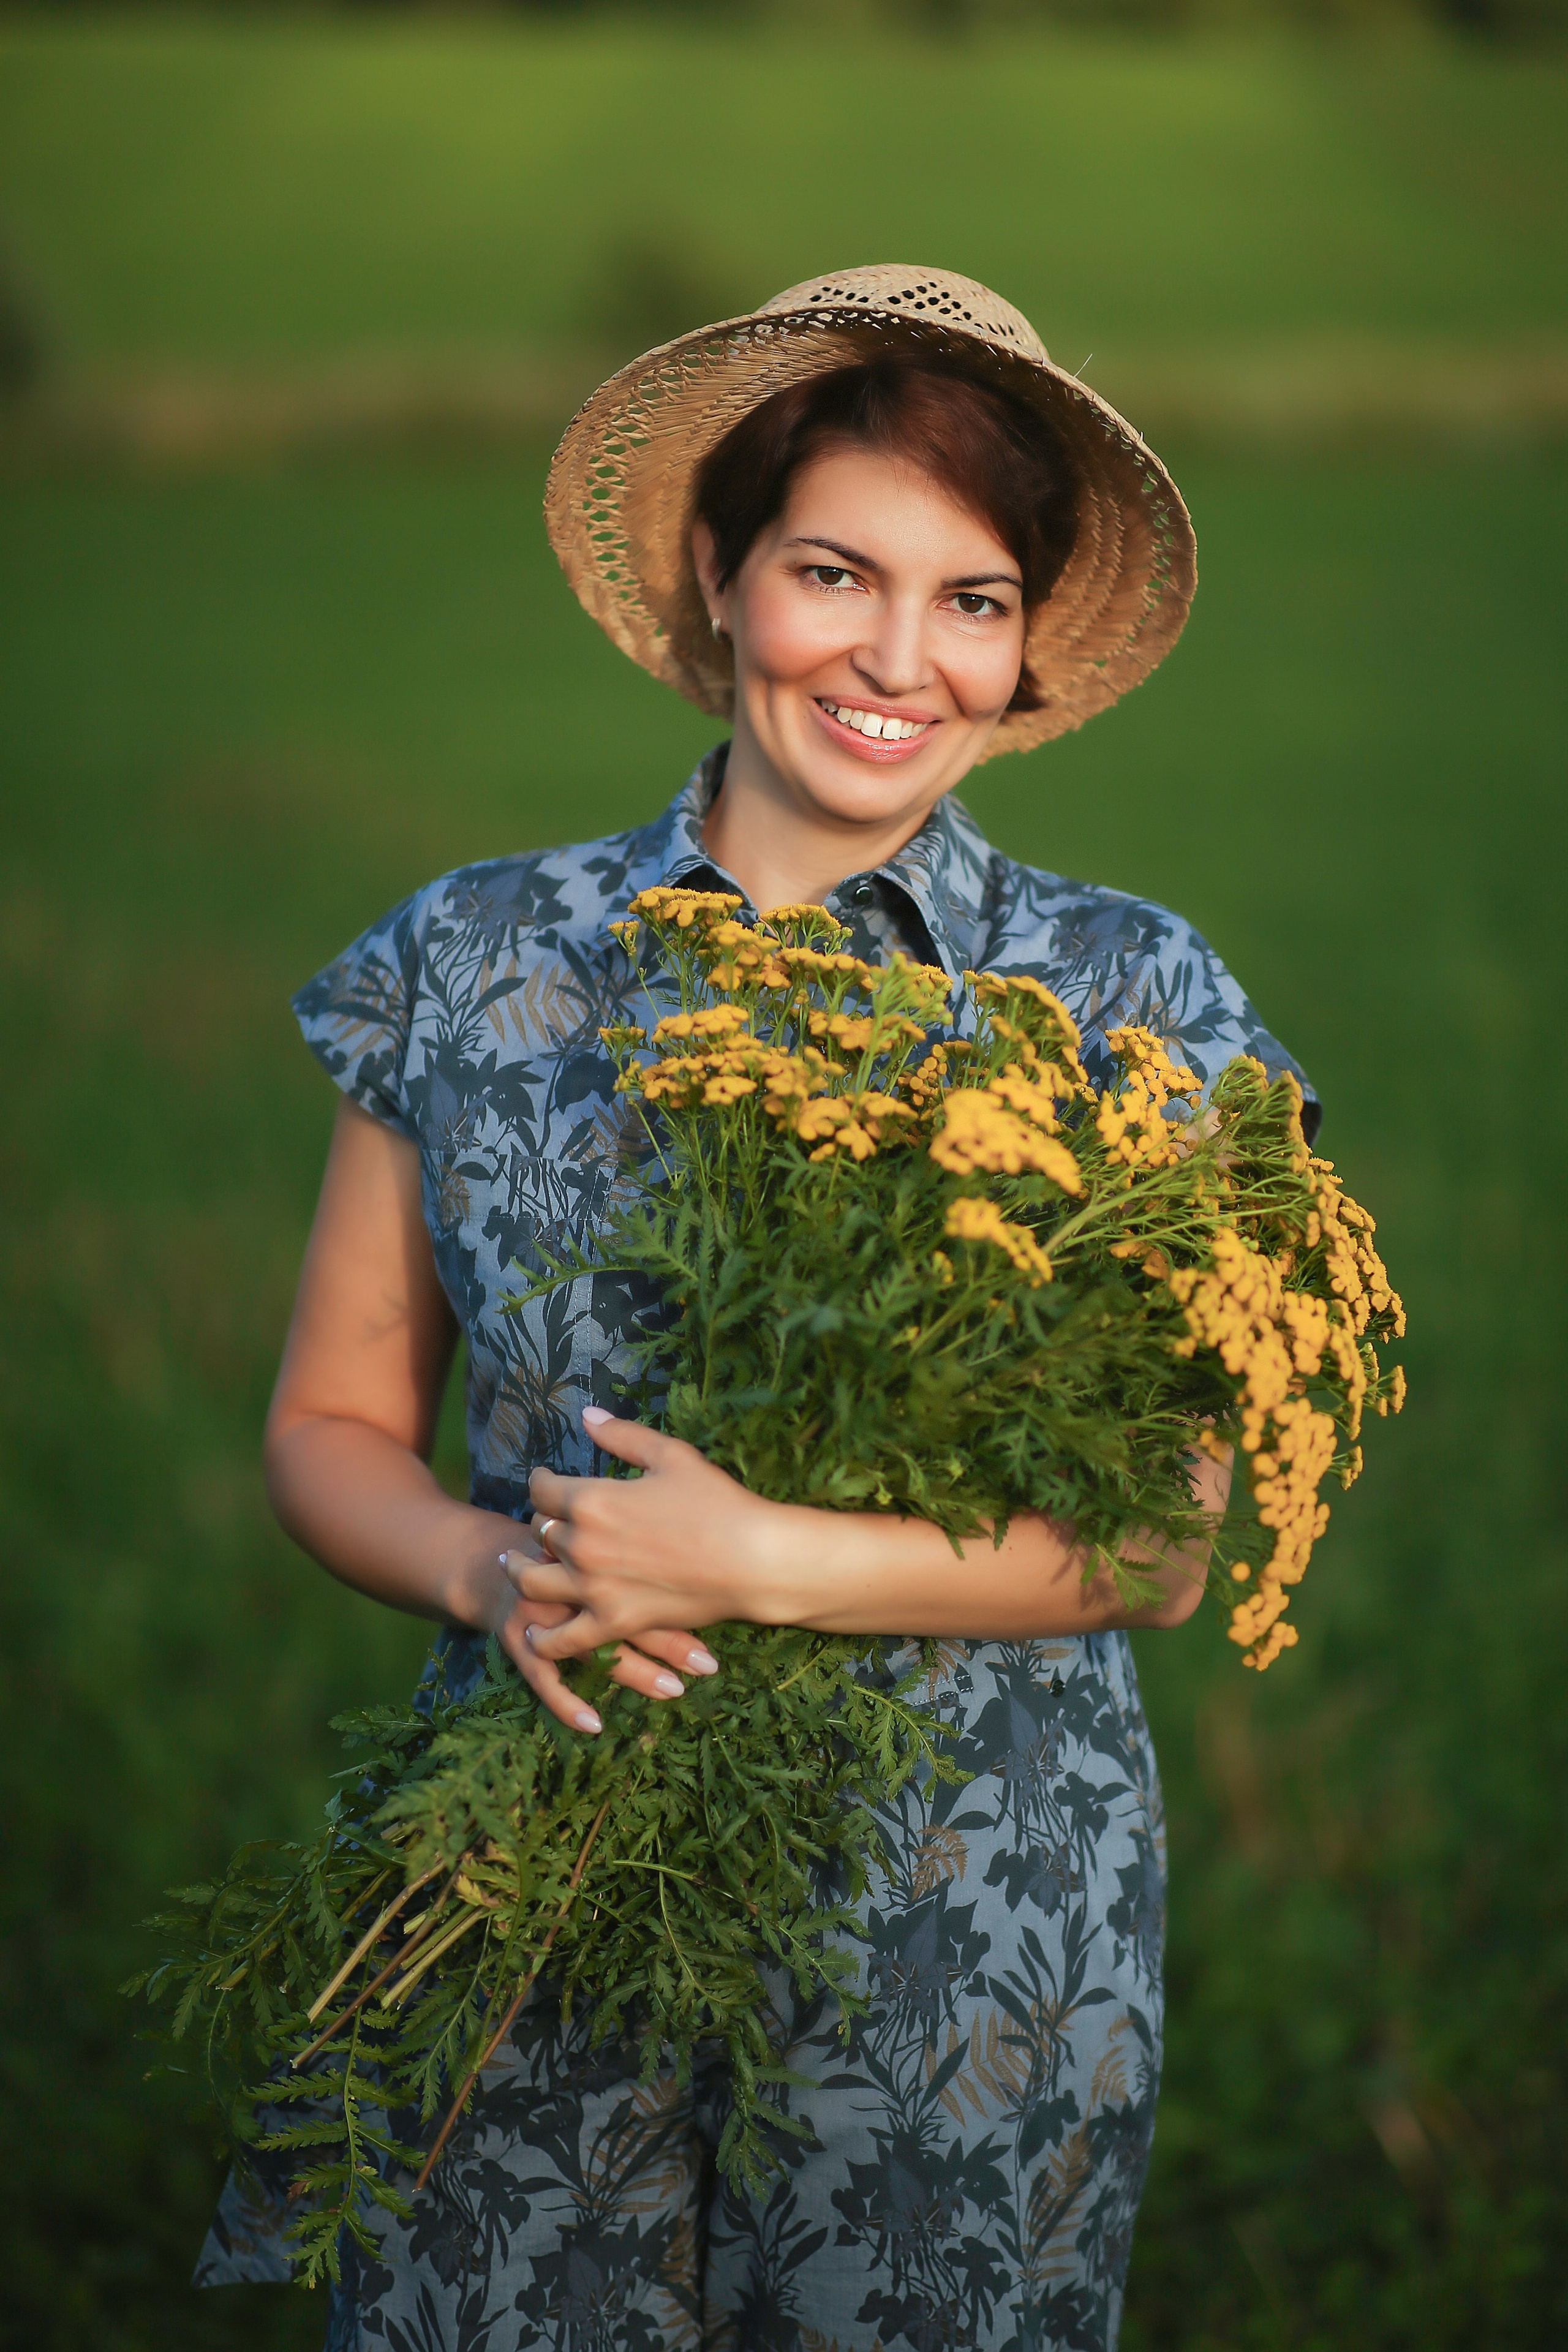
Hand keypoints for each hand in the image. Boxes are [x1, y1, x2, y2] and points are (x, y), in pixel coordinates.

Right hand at [485, 1511, 720, 1736]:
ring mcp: (539, 1609)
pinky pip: (543, 1677)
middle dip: (669, 1639)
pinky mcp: (518, 1637)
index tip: (724, 1604)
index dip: (683, 1585)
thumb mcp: (594, 1503)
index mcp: (587, 1536)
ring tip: (676, 1689)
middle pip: (622, 1609)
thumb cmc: (562, 1536)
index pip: (640, 1561)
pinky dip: (566, 1704)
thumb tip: (706, 1494)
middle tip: (709, 1664)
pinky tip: (595, 1724)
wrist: (493, 1559)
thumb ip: (636, 1488)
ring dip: (637, 1672)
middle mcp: (563, 1575)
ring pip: (592, 1648)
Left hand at [509, 1408, 785, 1687]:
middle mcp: (583, 1544)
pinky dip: (543, 1639)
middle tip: (545, 1521)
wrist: (752, 1561)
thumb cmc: (717, 1503)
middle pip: (538, 1531)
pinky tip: (535, 1632)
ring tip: (515, 1567)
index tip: (545, 1480)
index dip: (541, 1481)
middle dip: (540, 1522)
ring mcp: (594, 1588)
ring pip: (532, 1583)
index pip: (543, 1488)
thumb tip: (587, 1416)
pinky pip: (561, 1639)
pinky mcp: (612, 1622)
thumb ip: (623, 1436)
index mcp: (593, 1500)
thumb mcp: (672, 1456)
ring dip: (520, 1572)